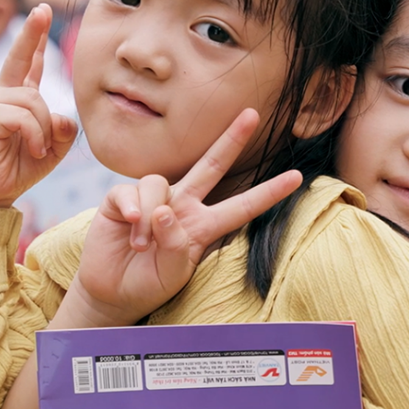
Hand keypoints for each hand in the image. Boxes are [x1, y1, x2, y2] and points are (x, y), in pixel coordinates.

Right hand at [0, 4, 77, 211]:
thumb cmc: (21, 167)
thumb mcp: (53, 148)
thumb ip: (64, 130)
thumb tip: (64, 116)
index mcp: (19, 97)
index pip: (29, 62)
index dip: (34, 37)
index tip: (41, 11)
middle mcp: (3, 94)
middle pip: (19, 58)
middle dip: (31, 32)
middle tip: (42, 9)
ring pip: (34, 101)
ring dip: (44, 128)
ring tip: (38, 148)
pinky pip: (23, 117)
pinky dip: (35, 136)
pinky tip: (33, 150)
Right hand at [61, 109, 301, 327]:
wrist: (111, 293)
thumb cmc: (148, 284)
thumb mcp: (172, 274)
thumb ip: (176, 246)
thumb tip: (165, 211)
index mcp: (203, 226)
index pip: (242, 206)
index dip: (268, 192)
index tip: (297, 177)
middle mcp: (182, 206)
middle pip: (212, 165)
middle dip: (231, 139)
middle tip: (252, 114)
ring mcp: (153, 200)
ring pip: (160, 183)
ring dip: (150, 217)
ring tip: (141, 245)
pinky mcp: (121, 200)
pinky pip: (130, 191)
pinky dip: (132, 209)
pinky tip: (128, 225)